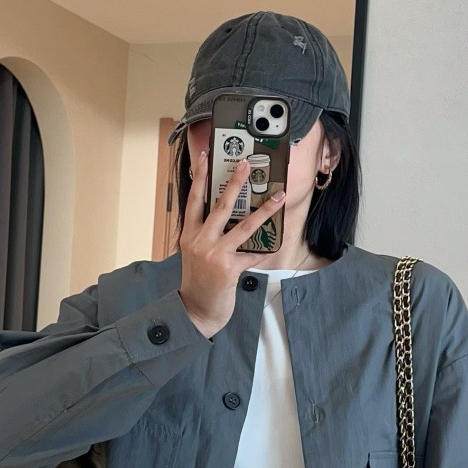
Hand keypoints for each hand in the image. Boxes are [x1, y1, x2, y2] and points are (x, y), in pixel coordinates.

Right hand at [177, 144, 286, 337]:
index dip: (199, 177)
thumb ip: (206, 235)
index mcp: (189, 235)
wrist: (196, 310)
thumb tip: (229, 218)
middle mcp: (200, 241)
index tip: (204, 157)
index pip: (194, 199)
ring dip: (265, 210)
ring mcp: (214, 254)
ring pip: (244, 226)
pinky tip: (276, 244)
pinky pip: (253, 254)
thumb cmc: (199, 282)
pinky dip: (266, 250)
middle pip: (220, 205)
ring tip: (278, 197)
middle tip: (245, 164)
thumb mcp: (195, 254)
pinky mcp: (229, 268)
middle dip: (235, 182)